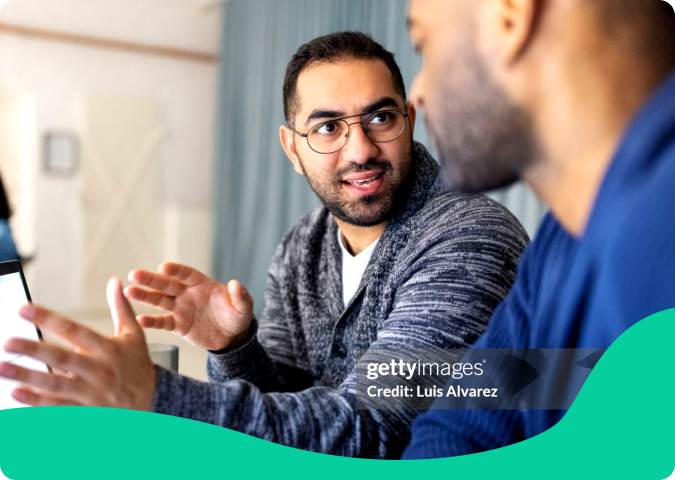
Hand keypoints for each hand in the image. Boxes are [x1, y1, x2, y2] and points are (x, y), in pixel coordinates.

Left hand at [0, 278, 155, 409]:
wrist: (153, 401)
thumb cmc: (138, 365)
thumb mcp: (134, 334)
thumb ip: (121, 308)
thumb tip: (115, 282)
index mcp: (108, 348)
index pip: (75, 330)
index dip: (49, 319)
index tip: (25, 309)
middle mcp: (99, 370)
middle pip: (62, 358)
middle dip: (34, 350)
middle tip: (9, 341)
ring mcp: (92, 393)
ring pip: (56, 385)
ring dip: (28, 377)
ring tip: (3, 368)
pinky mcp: (87, 412)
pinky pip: (59, 408)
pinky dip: (37, 402)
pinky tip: (17, 393)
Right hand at [124, 263, 253, 351]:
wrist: (232, 336)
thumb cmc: (236, 315)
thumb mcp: (243, 306)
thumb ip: (240, 295)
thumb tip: (235, 284)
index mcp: (201, 284)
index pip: (186, 274)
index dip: (176, 271)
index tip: (163, 267)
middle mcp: (187, 293)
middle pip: (167, 284)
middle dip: (151, 280)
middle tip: (134, 274)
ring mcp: (180, 308)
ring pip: (159, 300)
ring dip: (144, 296)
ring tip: (128, 292)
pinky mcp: (177, 325)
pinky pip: (162, 322)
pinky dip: (151, 321)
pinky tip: (139, 319)